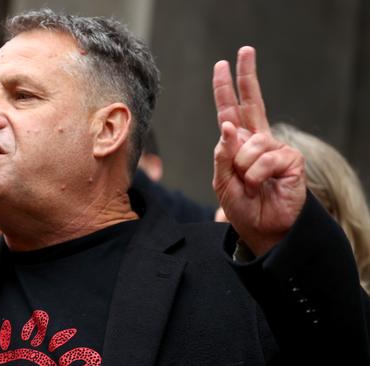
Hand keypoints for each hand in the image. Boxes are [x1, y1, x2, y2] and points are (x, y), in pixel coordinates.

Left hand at [212, 46, 305, 255]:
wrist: (263, 229)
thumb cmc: (242, 205)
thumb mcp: (222, 180)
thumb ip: (222, 154)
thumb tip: (226, 125)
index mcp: (238, 143)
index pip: (230, 111)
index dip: (225, 88)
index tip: (223, 65)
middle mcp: (257, 140)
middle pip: (252, 101)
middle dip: (247, 75)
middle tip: (245, 50)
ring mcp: (275, 147)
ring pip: (249, 143)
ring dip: (243, 168)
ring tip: (250, 184)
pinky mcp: (290, 159)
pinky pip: (264, 158)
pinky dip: (256, 175)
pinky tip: (262, 185)